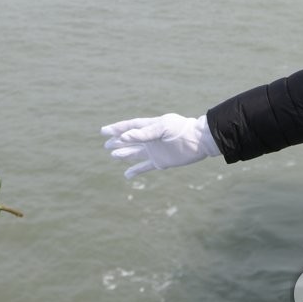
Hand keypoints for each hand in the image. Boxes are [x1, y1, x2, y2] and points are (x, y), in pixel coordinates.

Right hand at [101, 113, 220, 178]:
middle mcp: (150, 138)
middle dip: (118, 141)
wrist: (199, 141)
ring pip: (135, 153)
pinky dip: (136, 170)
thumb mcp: (162, 128)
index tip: (103, 131)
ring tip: (113, 155)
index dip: (116, 129)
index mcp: (150, 126)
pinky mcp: (160, 161)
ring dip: (124, 154)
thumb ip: (144, 133)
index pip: (129, 127)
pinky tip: (127, 175)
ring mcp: (155, 150)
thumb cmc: (181, 130)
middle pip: (130, 140)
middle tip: (106, 144)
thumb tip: (124, 137)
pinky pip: (145, 166)